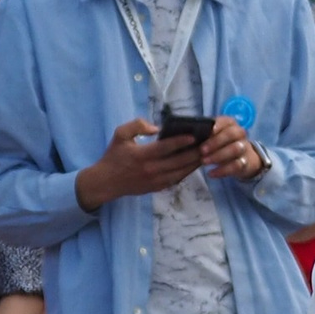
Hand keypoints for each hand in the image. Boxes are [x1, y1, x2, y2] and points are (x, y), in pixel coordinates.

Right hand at [76, 119, 204, 209]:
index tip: (195, 136)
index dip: (182, 142)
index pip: (166, 148)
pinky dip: (187, 172)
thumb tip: (156, 128)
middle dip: (195, 152)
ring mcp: (156, 181)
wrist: (106, 182)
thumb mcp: (120, 135)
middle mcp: (151, 169)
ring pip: (181, 172)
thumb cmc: (114, 156)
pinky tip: (195, 163)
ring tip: (206, 153)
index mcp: (142, 155)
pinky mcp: (158, 188)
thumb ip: (137, 126)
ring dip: (195, 163)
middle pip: (179, 161)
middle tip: (208, 144)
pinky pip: (177, 179)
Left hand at [200, 115, 269, 182]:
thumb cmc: (220, 144)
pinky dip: (222, 170)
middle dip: (216, 141)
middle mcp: (239, 134)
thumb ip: (204, 134)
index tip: (209, 130)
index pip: (227, 121)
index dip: (218, 125)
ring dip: (218, 155)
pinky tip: (211, 173)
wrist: (241, 158)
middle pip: (232, 134)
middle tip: (201, 150)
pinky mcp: (245, 162)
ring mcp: (244, 148)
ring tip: (204, 161)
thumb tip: (187, 136)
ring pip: (235, 149)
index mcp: (230, 124)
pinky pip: (236, 166)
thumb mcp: (213, 137)